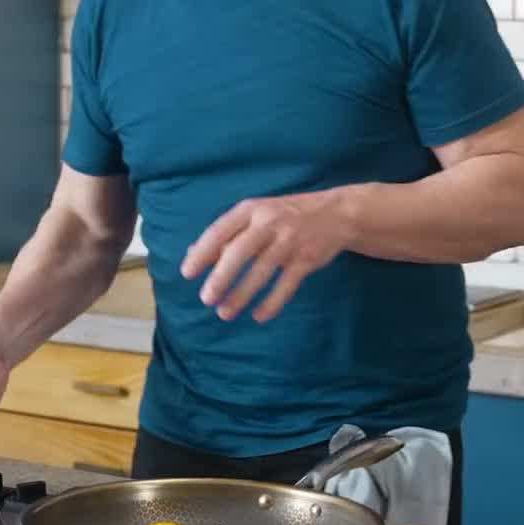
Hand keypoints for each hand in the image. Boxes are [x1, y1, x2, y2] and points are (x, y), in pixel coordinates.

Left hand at [180, 189, 354, 322]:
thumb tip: (192, 254)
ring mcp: (290, 240)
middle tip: (206, 299)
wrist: (336, 213)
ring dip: (242, 294)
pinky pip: (286, 285)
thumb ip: (226, 233)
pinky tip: (259, 316)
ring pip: (262, 271)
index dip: (202, 253)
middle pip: (239, 251)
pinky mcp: (307, 258)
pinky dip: (272, 302)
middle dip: (221, 277)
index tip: (187, 274)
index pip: (220, 230)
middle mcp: (269, 222)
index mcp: (251, 209)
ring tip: (225, 313)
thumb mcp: (255, 215)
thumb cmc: (285, 215)